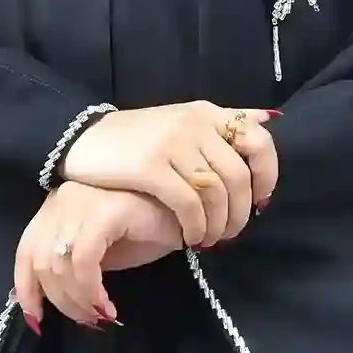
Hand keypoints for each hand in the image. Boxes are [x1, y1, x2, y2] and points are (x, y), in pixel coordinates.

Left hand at [15, 183, 183, 329]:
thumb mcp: (99, 252)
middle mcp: (62, 199)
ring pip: (59, 264)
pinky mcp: (105, 212)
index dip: (27, 289)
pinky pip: (84, 260)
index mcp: (56, 207)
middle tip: (87, 320)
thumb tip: (38, 301)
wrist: (189, 213)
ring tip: (100, 315)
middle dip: (61, 301)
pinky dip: (89, 289)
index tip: (37, 319)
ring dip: (78, 300)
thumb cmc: (145, 230)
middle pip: (41, 262)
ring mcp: (82, 201)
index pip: (26, 251)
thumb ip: (69, 268)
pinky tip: (106, 305)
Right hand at [61, 102, 278, 247]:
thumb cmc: (136, 136)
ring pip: (215, 193)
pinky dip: (195, 226)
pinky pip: (188, 204)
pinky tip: (189, 238)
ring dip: (217, 225)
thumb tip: (269, 120)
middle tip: (230, 234)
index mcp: (207, 113)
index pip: (258, 141)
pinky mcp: (150, 167)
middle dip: (240, 213)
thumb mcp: (182, 120)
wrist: (83, 136)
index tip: (259, 201)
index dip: (266, 176)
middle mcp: (195, 124)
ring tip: (207, 239)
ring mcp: (172, 145)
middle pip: (238, 177)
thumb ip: (222, 123)